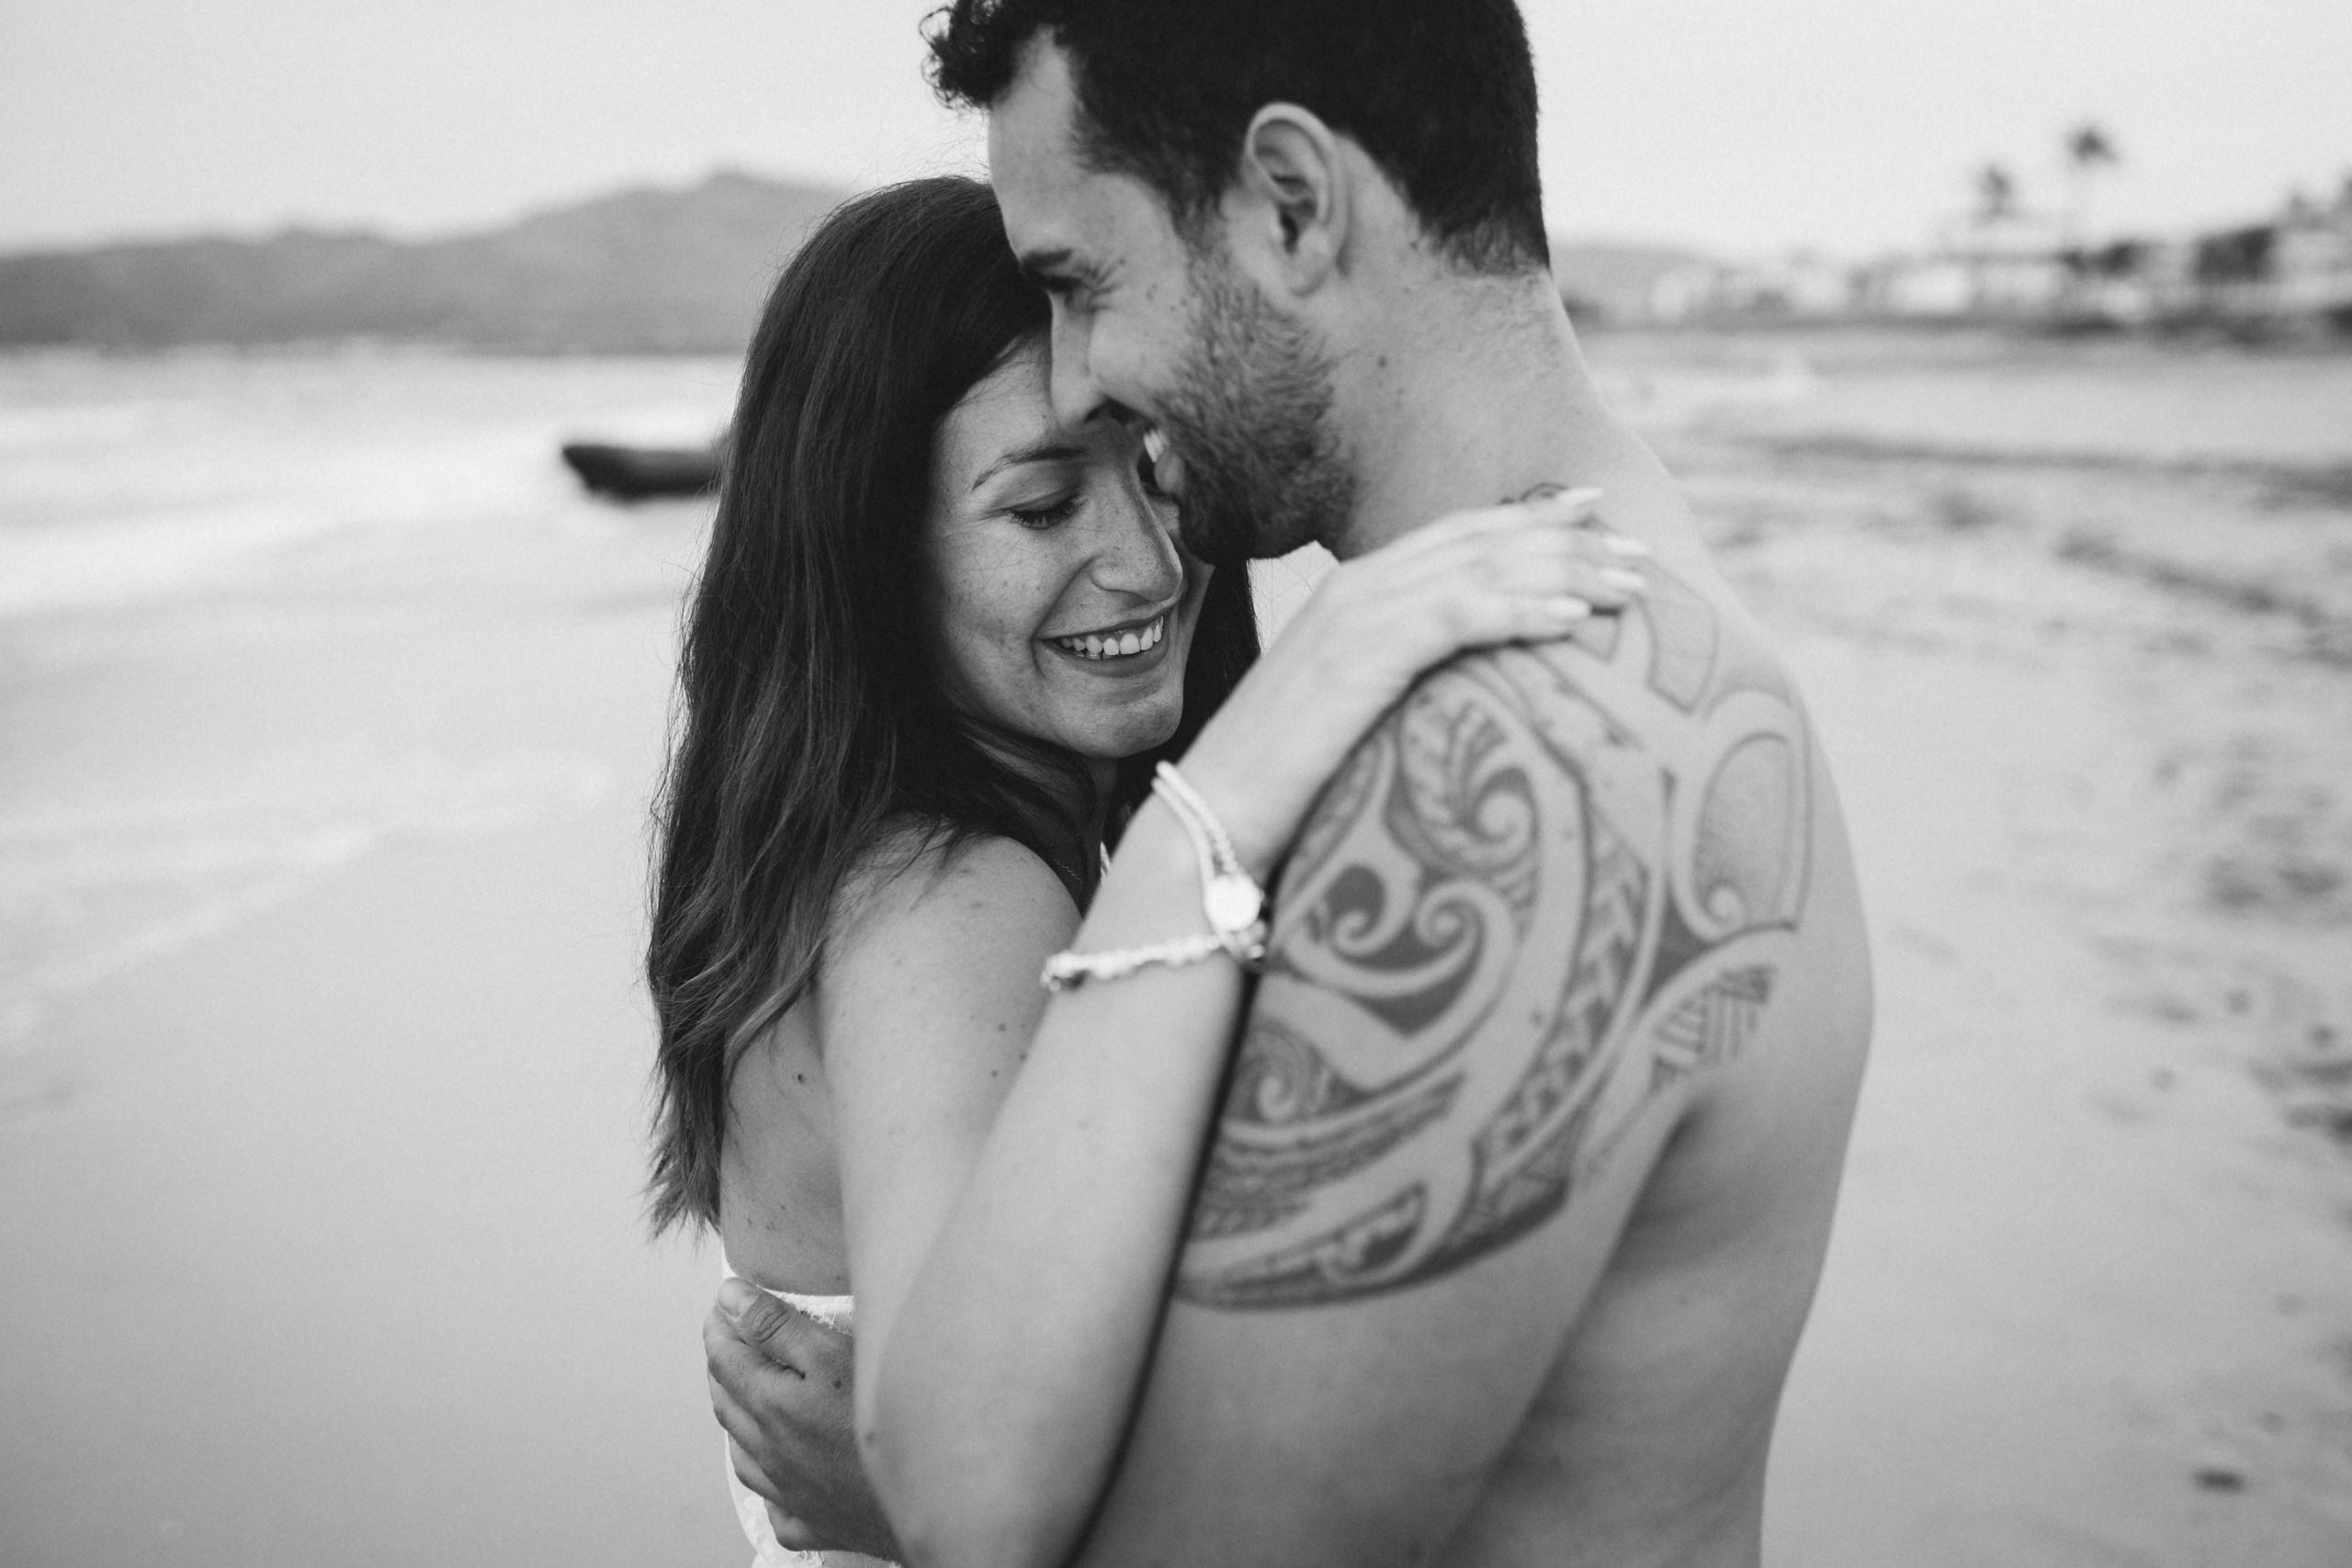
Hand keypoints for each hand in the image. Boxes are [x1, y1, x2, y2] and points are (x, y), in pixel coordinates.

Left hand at [705, 1280, 899, 1561]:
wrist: (925, 1494)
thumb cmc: (882, 1420)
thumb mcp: (829, 1354)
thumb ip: (775, 1327)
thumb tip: (728, 1300)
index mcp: (769, 1406)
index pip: (725, 1359)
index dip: (719, 1326)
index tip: (721, 1305)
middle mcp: (769, 1452)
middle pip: (728, 1404)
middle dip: (723, 1365)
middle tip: (727, 1338)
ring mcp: (790, 1493)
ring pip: (743, 1455)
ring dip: (736, 1418)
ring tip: (742, 1394)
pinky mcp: (817, 1522)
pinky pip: (776, 1506)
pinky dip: (767, 1483)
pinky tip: (776, 1473)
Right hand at [1179, 487, 1645, 875]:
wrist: (1213, 818)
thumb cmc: (1285, 784)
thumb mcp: (1350, 713)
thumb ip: (1401, 679)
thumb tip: (1465, 692)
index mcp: (1354, 594)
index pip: (1457, 536)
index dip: (1530, 519)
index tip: (1597, 511)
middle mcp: (1356, 589)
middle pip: (1481, 543)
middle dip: (1567, 541)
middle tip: (1639, 553)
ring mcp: (1355, 618)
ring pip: (1479, 569)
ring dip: (1562, 570)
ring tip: (1628, 584)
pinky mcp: (1360, 657)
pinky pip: (1457, 615)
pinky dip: (1519, 608)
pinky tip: (1573, 617)